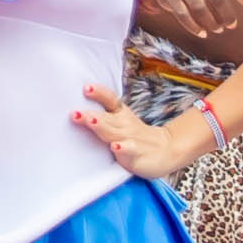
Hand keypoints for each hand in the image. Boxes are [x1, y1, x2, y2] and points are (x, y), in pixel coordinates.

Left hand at [77, 81, 215, 183]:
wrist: (167, 150)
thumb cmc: (136, 136)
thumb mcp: (120, 122)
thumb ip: (102, 117)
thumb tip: (75, 112)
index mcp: (121, 114)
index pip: (110, 100)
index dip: (99, 93)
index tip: (86, 87)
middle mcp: (124, 124)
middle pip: (106, 117)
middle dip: (90, 115)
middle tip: (74, 112)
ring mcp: (131, 138)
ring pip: (114, 131)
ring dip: (101, 126)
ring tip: (90, 120)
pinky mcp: (137, 154)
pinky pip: (129, 149)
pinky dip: (122, 148)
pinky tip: (114, 147)